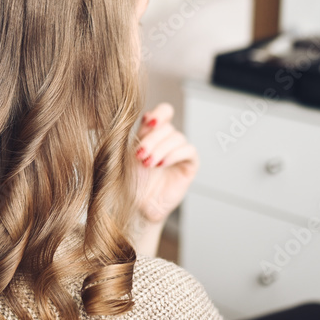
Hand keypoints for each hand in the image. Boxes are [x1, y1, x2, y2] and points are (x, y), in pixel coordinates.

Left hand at [134, 103, 197, 225]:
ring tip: (148, 164)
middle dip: (152, 140)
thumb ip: (138, 135)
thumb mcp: (129, 155)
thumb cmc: (129, 182)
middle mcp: (167, 141)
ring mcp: (179, 153)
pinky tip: (161, 164)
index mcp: (152, 134)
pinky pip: (189, 151)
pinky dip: (175, 154)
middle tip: (140, 155)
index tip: (148, 122)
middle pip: (167, 127)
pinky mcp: (189, 165)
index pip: (164, 112)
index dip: (159, 113)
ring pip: (177, 137)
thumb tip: (146, 116)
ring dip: (161, 149)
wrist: (137, 206)